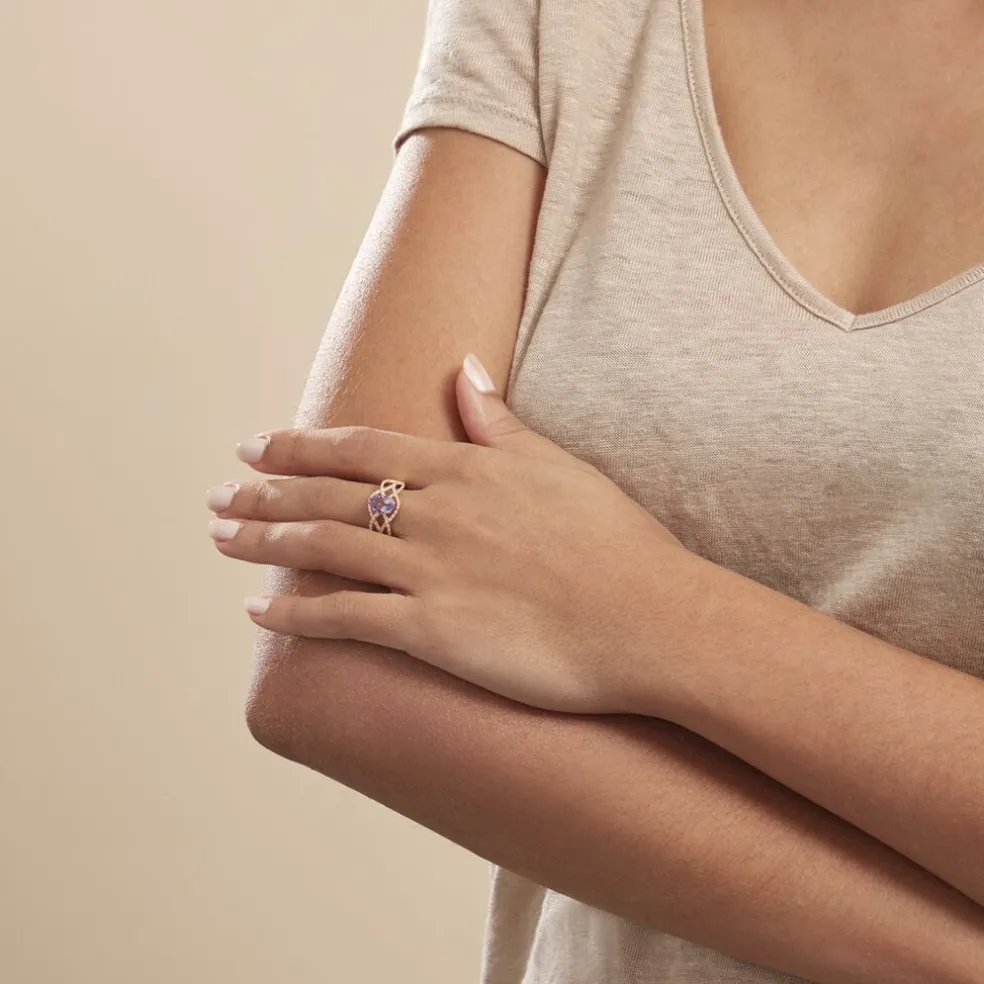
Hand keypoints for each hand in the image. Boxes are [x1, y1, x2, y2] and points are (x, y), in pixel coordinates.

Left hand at [207, 355, 693, 714]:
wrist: (652, 619)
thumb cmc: (616, 543)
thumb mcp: (559, 465)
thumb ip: (500, 422)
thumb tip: (463, 369)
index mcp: (464, 469)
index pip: (360, 447)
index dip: (300, 444)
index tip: (256, 444)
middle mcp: (436, 514)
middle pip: (327, 494)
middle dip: (263, 491)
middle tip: (217, 494)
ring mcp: (431, 572)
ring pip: (324, 548)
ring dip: (263, 541)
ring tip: (219, 538)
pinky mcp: (434, 632)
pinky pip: (346, 619)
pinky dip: (297, 613)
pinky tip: (257, 610)